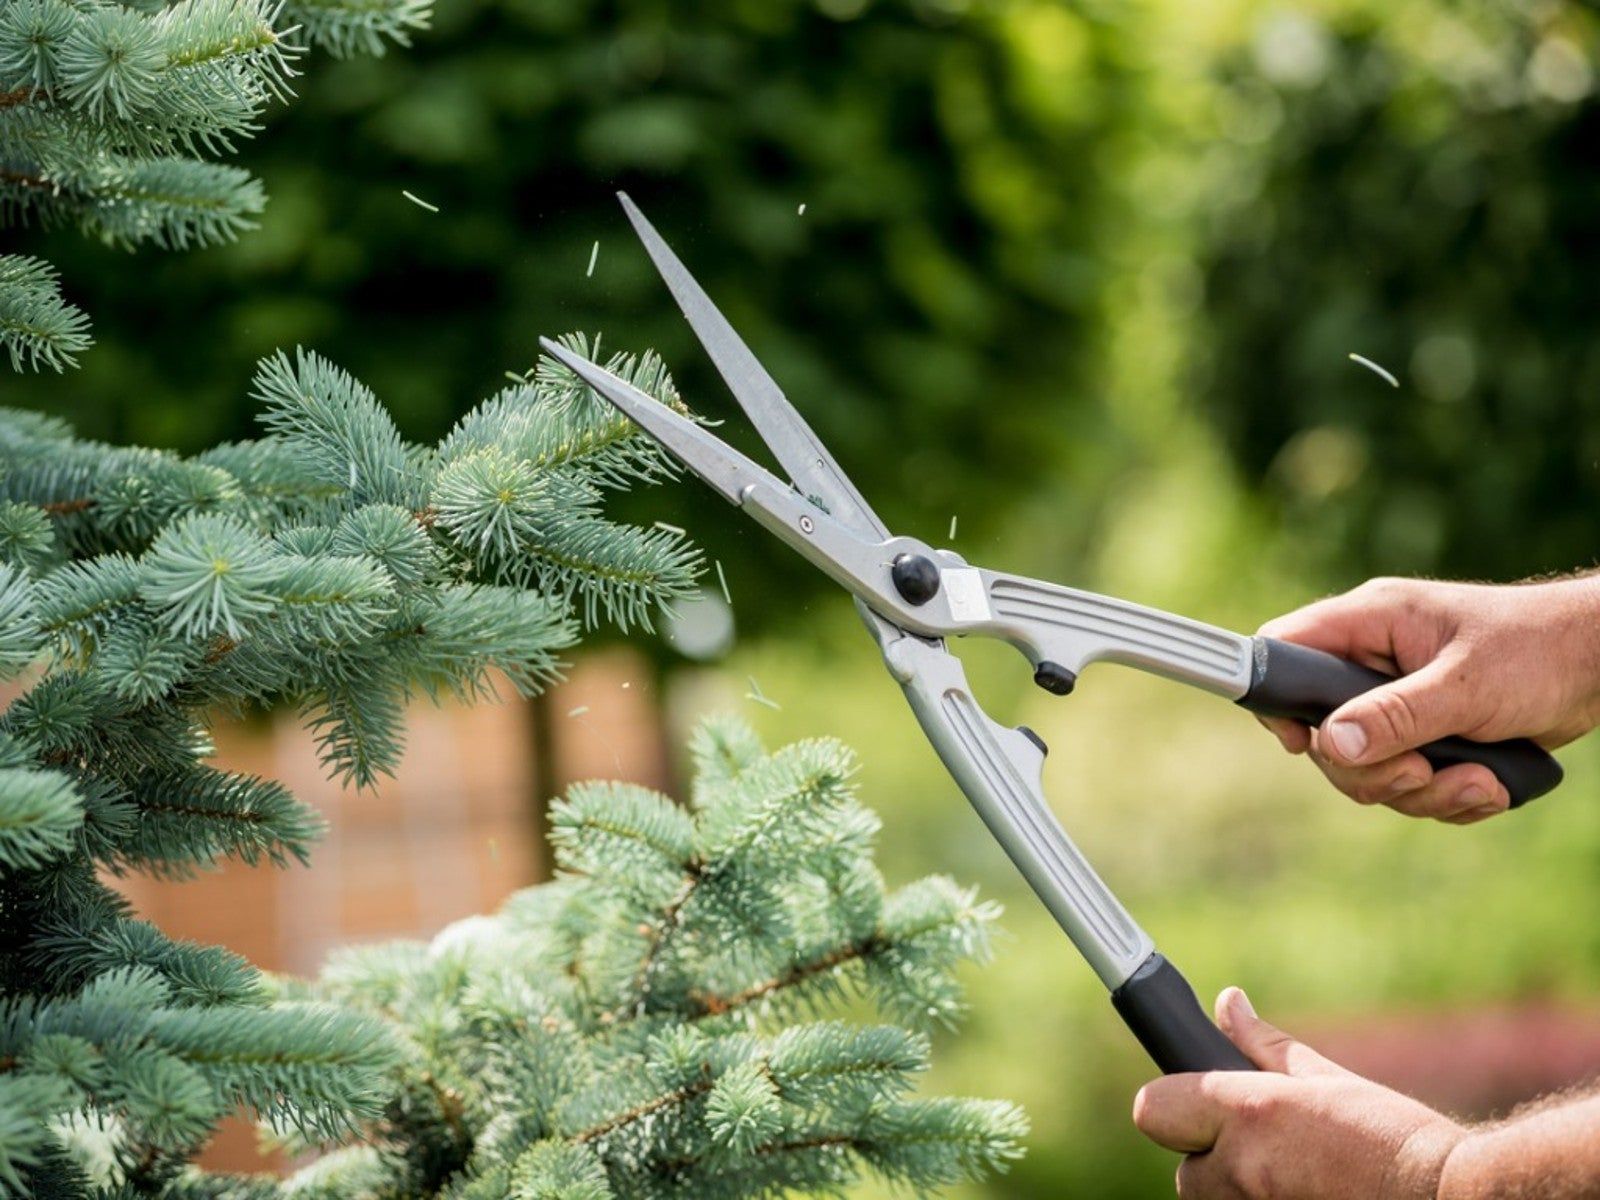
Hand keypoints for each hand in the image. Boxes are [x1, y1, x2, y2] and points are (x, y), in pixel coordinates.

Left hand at [1132, 989, 1467, 1199]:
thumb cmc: (1397, 1140)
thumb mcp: (1329, 1080)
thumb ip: (1264, 1046)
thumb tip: (1227, 1003)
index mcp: (1248, 1112)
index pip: (1152, 1109)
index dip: (1175, 1107)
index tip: (1200, 1109)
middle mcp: (1240, 1167)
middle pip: (1186, 1170)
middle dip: (1219, 1160)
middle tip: (1277, 1153)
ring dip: (1244, 1191)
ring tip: (1304, 1179)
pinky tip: (1311, 1196)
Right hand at [1257, 574, 1599, 821]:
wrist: (1599, 669)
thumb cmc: (1537, 651)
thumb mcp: (1467, 686)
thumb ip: (1397, 715)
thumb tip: (1332, 744)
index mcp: (1369, 624)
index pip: (1284, 648)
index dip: (1276, 699)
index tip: (1302, 744)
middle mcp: (1371, 665)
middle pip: (1324, 734)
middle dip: (1374, 771)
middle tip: (1422, 772)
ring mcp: (1396, 703)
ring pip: (1367, 769)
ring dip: (1422, 792)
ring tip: (1479, 782)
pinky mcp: (1425, 736)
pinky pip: (1407, 785)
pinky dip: (1447, 798)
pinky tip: (1490, 784)